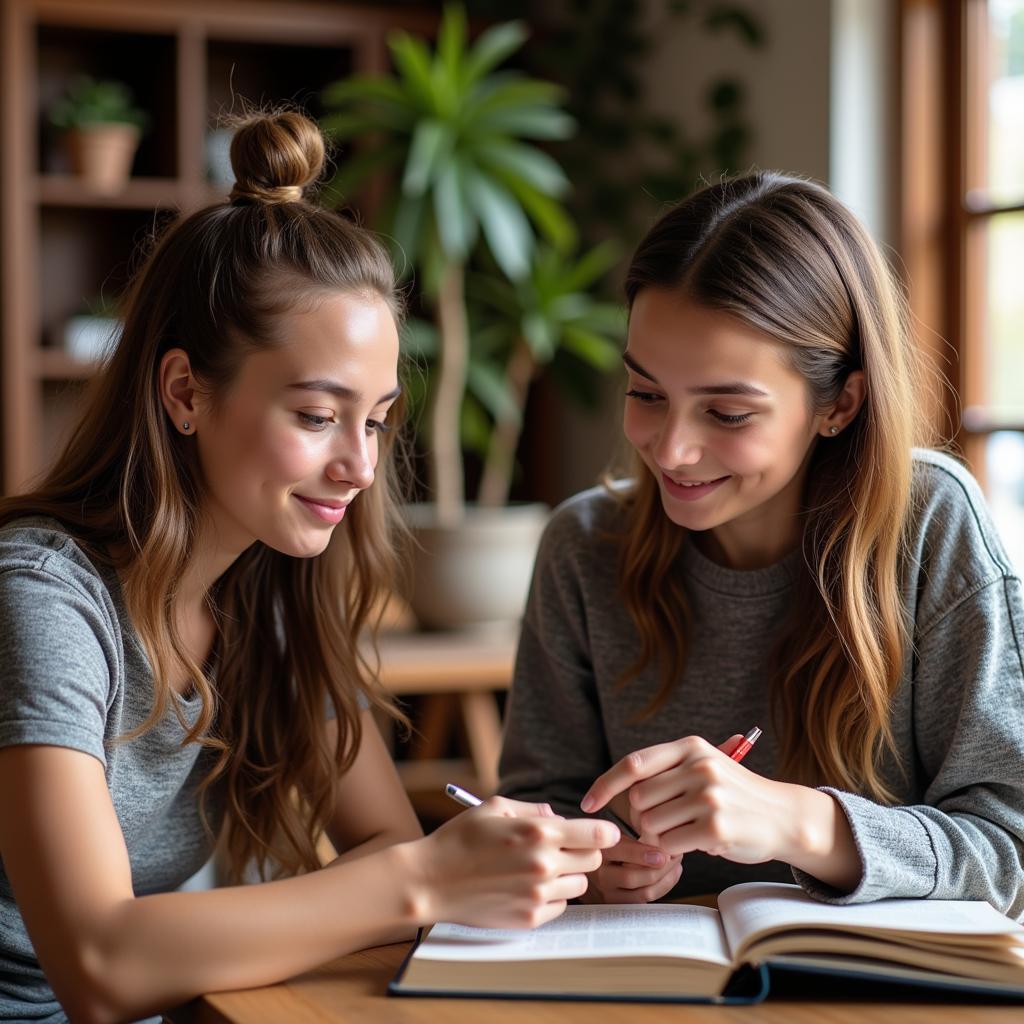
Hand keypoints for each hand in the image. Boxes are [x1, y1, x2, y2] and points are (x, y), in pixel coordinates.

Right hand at [406, 796, 619, 928]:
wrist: (431, 882)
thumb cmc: (460, 839)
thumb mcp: (495, 808)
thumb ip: (533, 809)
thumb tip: (559, 818)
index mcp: (538, 833)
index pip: (597, 835)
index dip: (605, 832)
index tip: (602, 833)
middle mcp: (544, 865)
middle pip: (593, 860)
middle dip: (583, 851)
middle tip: (562, 848)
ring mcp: (538, 895)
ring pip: (580, 885)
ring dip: (568, 875)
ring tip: (540, 868)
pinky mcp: (529, 918)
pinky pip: (560, 906)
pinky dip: (552, 896)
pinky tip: (528, 886)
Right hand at [579, 836, 682, 903]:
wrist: (580, 868)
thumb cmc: (602, 845)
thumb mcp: (607, 835)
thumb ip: (624, 833)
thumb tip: (658, 832)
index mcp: (594, 850)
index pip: (619, 853)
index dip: (643, 854)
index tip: (664, 851)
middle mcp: (598, 875)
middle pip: (633, 877)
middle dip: (661, 867)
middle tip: (677, 853)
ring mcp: (607, 893)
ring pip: (643, 892)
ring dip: (666, 878)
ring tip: (677, 862)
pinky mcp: (617, 905)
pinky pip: (645, 901)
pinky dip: (663, 887)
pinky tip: (672, 873)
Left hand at [581, 734, 799, 864]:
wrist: (784, 817)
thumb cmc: (734, 795)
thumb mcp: (703, 766)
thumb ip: (666, 770)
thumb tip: (614, 786)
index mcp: (691, 747)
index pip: (633, 764)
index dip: (605, 785)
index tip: (587, 804)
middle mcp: (699, 766)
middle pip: (638, 799)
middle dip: (642, 819)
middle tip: (665, 825)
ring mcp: (708, 796)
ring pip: (651, 824)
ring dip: (659, 837)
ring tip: (684, 833)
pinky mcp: (715, 828)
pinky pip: (669, 845)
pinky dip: (673, 851)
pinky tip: (695, 845)